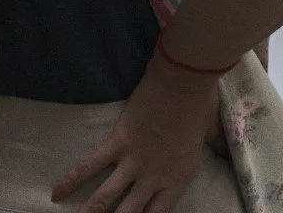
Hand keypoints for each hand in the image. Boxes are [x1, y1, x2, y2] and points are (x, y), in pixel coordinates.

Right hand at [51, 54, 219, 212]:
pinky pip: (89, 166)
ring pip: (104, 200)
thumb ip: (213, 149)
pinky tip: (55, 194)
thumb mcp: (211, 135)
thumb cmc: (201, 104)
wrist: (185, 81)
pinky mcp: (117, 143)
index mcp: (178, 179)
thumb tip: (226, 152)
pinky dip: (70, 180)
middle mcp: (154, 178)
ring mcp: (134, 163)